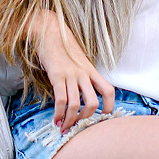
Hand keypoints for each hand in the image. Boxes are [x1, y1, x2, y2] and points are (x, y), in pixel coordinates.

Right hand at [31, 11, 115, 132]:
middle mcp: (84, 73)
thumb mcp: (77, 61)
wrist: (49, 30)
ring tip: (64, 128)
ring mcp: (71, 74)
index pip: (109, 91)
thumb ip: (81, 75)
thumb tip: (80, 94)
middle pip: (94, 102)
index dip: (110, 107)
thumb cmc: (61, 47)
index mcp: (91, 70)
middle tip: (78, 127)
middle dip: (86, 119)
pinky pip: (61, 99)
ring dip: (70, 120)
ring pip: (77, 104)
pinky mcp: (57, 75)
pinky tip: (56, 119)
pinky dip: (59, 113)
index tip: (102, 118)